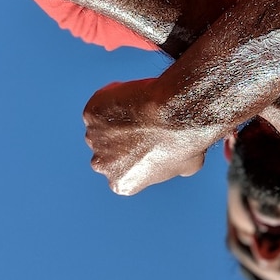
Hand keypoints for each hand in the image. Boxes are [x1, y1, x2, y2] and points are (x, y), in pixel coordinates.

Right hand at [83, 79, 221, 194]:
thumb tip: (181, 166)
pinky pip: (100, 104)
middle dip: (120, 139)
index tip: (149, 140)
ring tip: (141, 107)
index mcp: (122, 184)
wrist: (175, 113)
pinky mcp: (91, 114)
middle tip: (144, 123)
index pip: (123, 170)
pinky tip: (132, 95)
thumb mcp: (188, 165)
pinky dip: (110, 98)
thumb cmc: (186, 141)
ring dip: (114, 118)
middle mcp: (102, 166)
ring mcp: (93, 138)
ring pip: (101, 126)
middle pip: (106, 150)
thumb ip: (173, 168)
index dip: (136, 153)